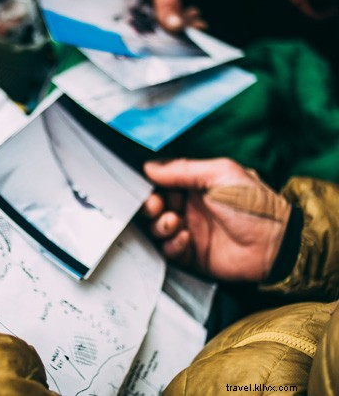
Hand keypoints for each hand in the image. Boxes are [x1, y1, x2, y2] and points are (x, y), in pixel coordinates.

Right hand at [142, 158, 288, 281]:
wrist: (275, 245)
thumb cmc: (255, 205)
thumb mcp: (220, 174)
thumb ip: (183, 169)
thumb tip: (149, 166)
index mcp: (196, 186)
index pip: (162, 183)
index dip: (150, 186)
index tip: (145, 188)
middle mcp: (190, 208)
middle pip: (155, 206)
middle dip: (150, 206)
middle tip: (156, 207)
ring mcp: (190, 231)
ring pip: (158, 228)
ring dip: (160, 225)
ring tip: (175, 222)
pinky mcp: (192, 255)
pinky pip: (169, 250)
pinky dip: (172, 245)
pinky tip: (186, 239)